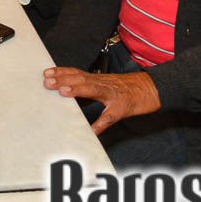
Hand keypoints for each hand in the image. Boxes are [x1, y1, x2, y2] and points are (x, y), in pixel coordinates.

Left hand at [43, 67, 160, 134]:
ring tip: (64, 92)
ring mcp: (113, 95)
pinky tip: (92, 130)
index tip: (47, 72)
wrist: (153, 89)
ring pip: (94, 90)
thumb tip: (69, 91)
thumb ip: (89, 88)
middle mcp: (104, 84)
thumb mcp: (107, 85)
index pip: (77, 73)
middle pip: (81, 79)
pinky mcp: (123, 108)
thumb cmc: (128, 88)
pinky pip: (110, 117)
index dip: (62, 72)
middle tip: (48, 81)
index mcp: (99, 80)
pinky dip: (101, 123)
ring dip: (78, 90)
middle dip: (64, 79)